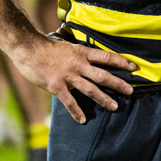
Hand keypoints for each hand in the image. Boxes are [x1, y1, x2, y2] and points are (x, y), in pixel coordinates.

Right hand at [7, 32, 136, 123]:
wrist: (27, 49)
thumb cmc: (45, 45)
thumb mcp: (64, 41)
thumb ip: (75, 46)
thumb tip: (80, 42)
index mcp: (81, 52)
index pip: (106, 57)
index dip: (121, 62)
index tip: (133, 67)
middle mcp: (78, 64)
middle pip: (103, 75)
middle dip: (118, 84)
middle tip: (130, 90)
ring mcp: (68, 76)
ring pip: (91, 89)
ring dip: (104, 99)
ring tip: (114, 106)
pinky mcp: (57, 87)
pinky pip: (70, 102)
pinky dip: (77, 112)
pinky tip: (83, 120)